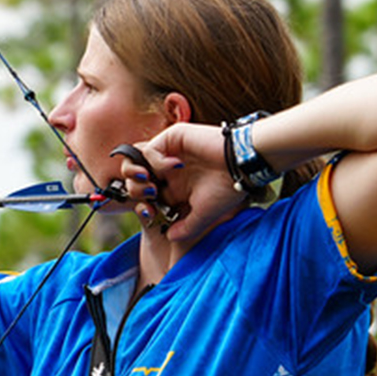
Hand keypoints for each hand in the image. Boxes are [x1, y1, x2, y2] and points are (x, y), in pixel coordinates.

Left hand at [124, 122, 245, 244]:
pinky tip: (176, 167)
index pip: (144, 193)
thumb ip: (186, 227)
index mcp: (174, 186)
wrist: (242, 168)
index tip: (150, 212)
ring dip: (137, 175)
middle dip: (135, 190)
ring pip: (134, 160)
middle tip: (151, 196)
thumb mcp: (203, 214)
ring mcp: (169, 153)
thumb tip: (169, 237)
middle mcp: (169, 169)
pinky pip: (149, 149)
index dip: (141, 203)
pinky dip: (156, 161)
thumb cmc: (228, 190)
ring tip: (154, 185)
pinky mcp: (173, 137)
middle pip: (134, 177)